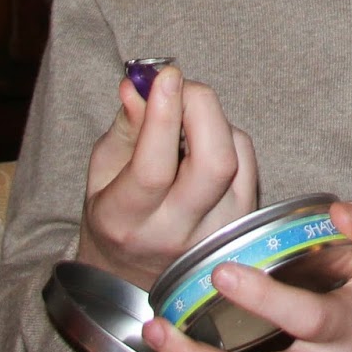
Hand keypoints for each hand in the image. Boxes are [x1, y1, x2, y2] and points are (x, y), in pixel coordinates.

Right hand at [77, 65, 257, 288]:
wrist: (134, 274)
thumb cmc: (116, 213)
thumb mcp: (104, 169)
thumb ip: (126, 126)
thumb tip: (139, 84)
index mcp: (127, 223)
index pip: (153, 169)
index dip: (163, 116)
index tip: (165, 77)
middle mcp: (176, 234)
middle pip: (213, 164)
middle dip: (202, 109)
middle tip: (180, 87)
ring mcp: (217, 234)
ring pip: (235, 158)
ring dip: (213, 120)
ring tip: (185, 119)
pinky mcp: (243, 224)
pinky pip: (247, 161)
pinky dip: (228, 136)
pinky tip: (204, 141)